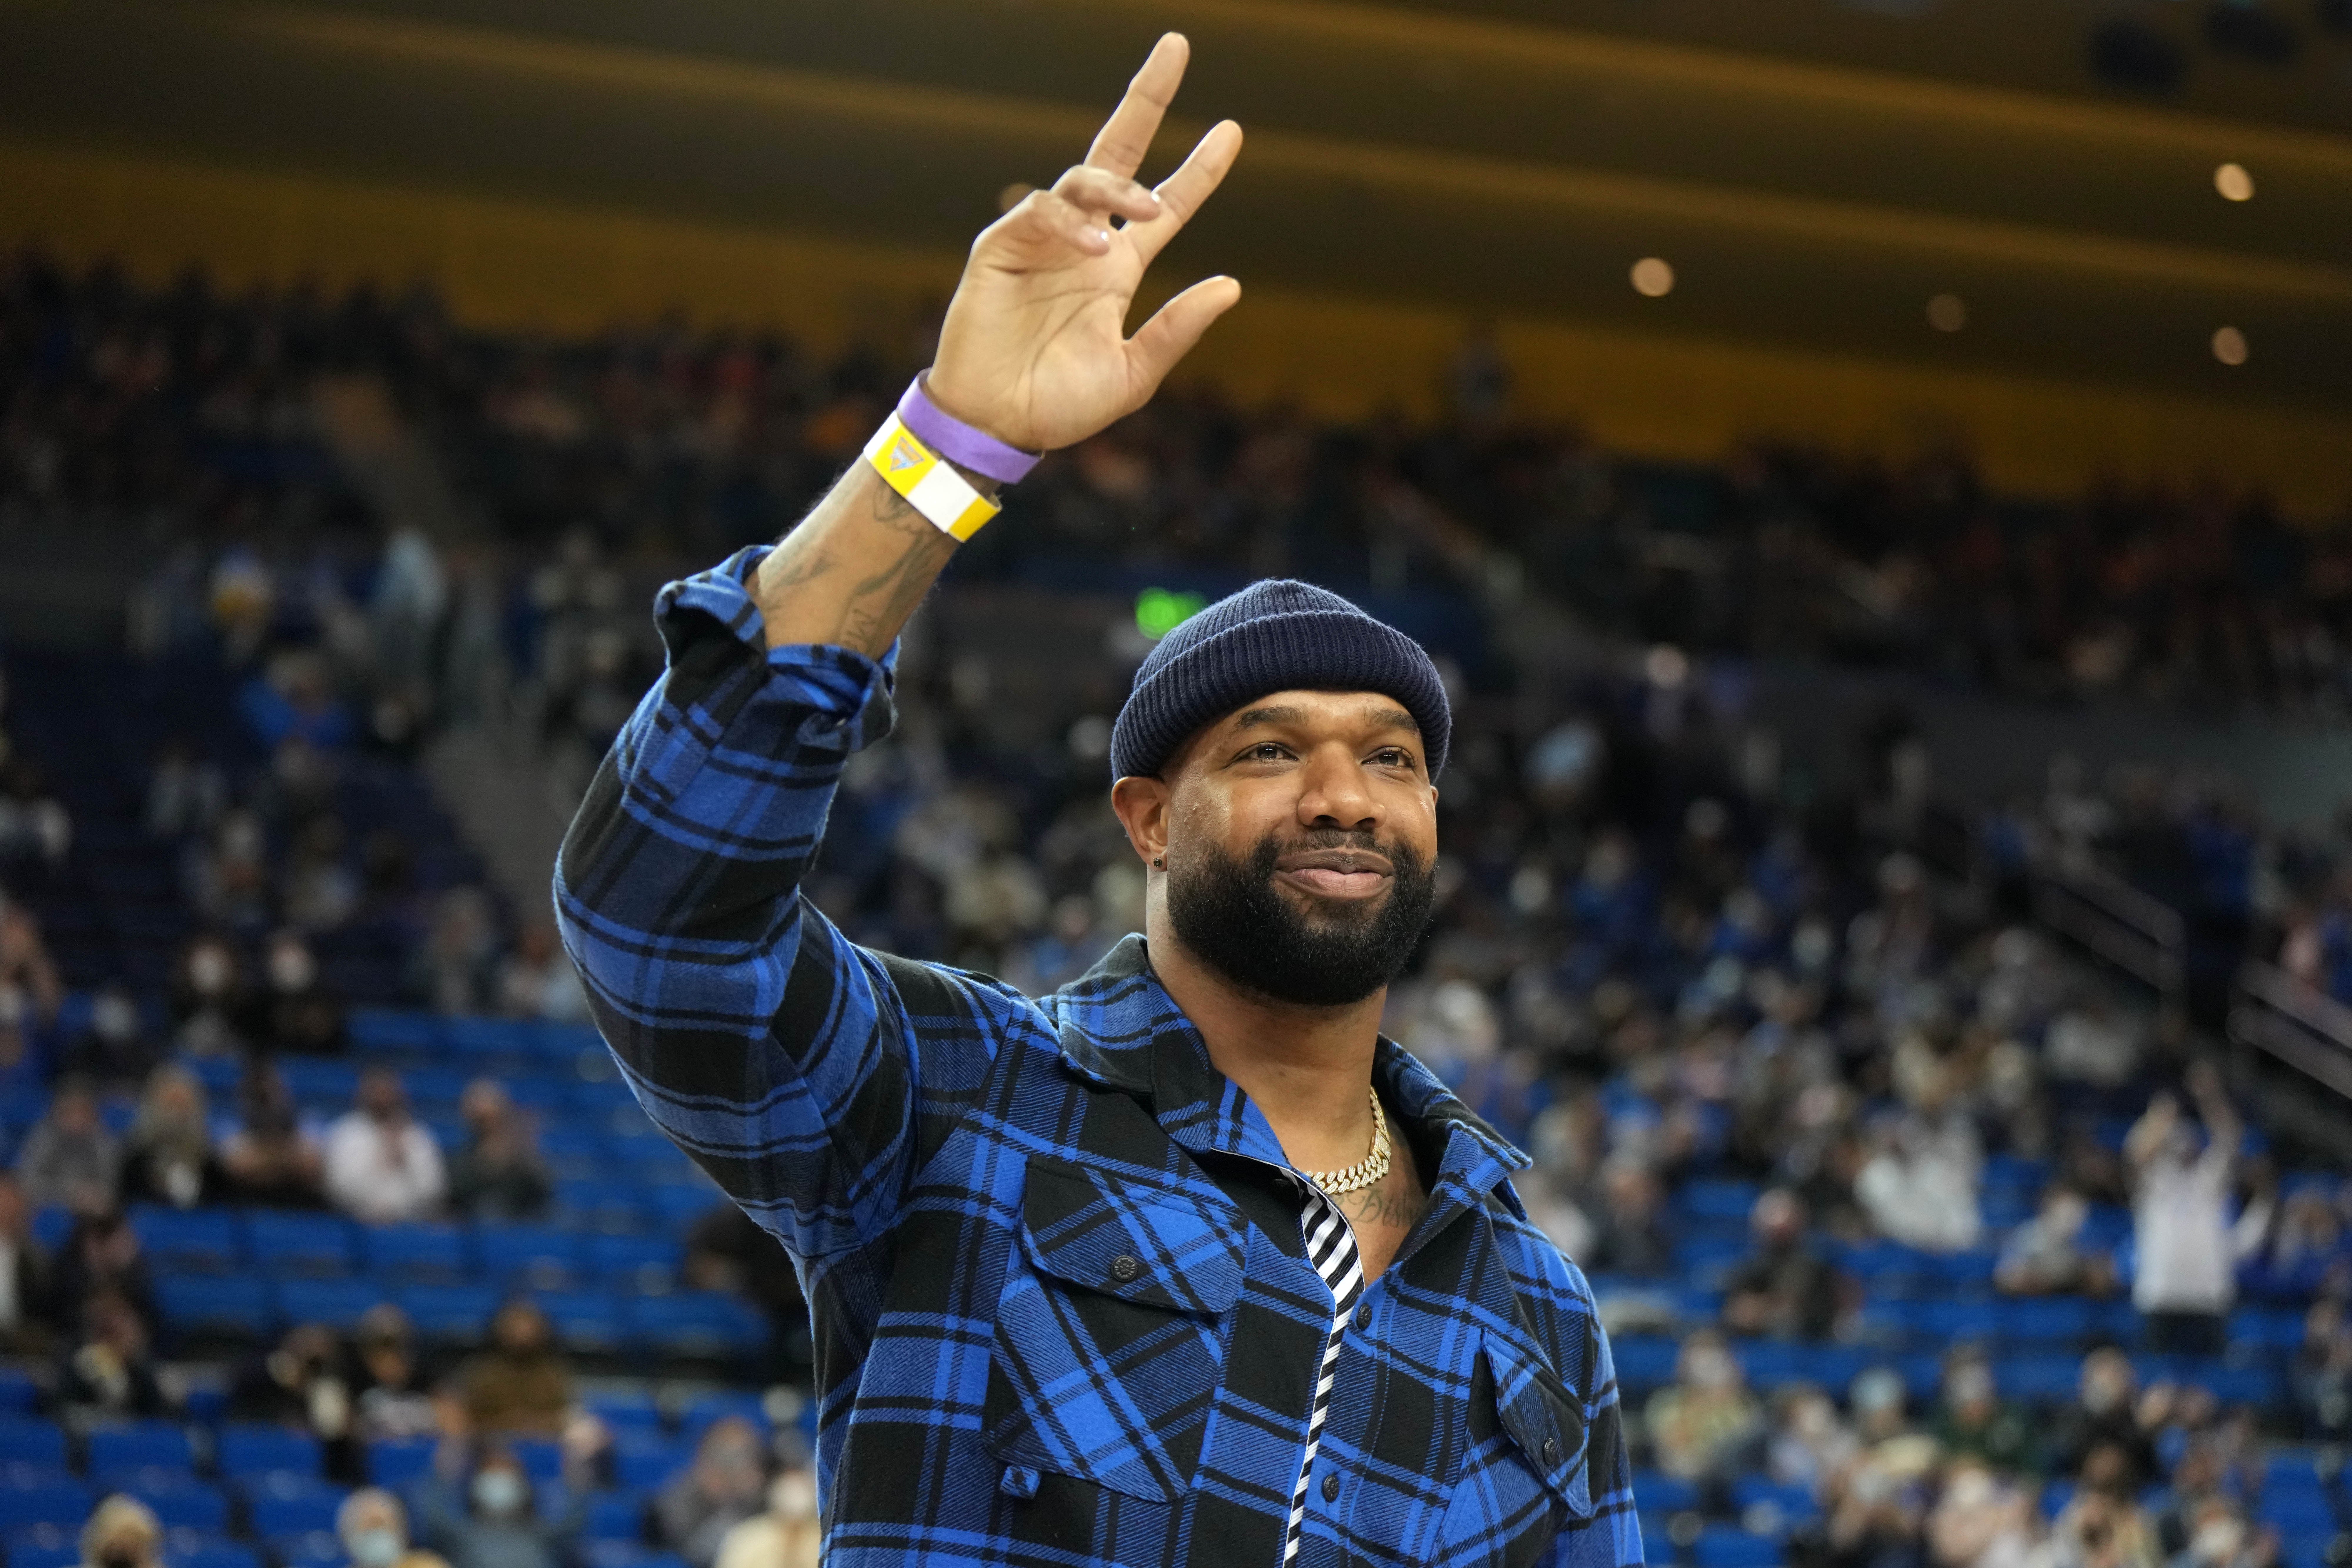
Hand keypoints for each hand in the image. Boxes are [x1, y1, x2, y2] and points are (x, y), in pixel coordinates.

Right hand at [926, 33, 1242, 453]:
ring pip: (1083, 180)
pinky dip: (1068, 222)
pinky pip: (1039, 213)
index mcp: (1116, 269)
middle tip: (1177, 47)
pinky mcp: (1002, 247)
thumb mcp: (1134, 375)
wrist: (998, 426)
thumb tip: (1232, 285)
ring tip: (1150, 209)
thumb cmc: (1059, 406)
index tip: (1232, 130)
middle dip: (1147, 100)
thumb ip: (1178, 330)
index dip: (1199, 169)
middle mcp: (1084, 243)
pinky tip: (1091, 245)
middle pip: (1118, 154)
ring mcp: (1043, 240)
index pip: (1167, 206)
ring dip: (1119, 187)